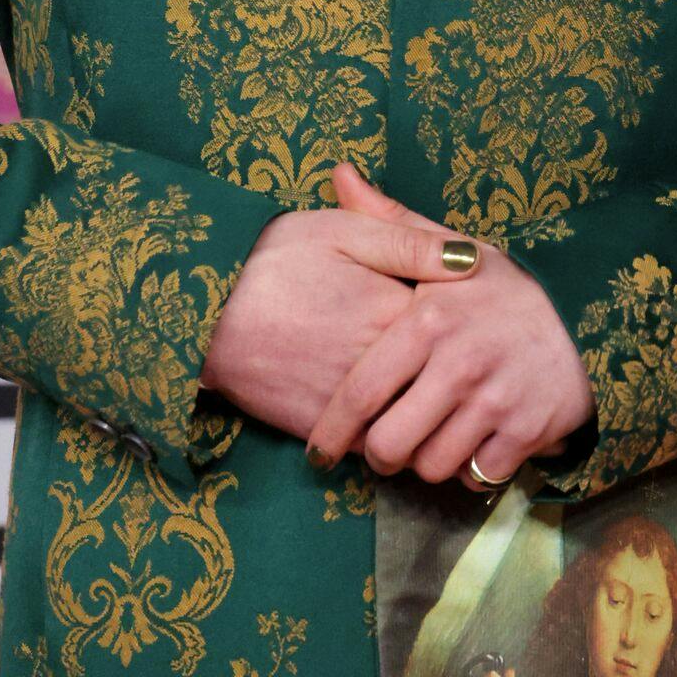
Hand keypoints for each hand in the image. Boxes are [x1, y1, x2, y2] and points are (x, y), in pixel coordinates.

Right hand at [198, 179, 483, 444]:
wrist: (202, 312)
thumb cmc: (273, 259)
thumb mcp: (344, 230)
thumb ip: (411, 241)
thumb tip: (475, 257)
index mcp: (395, 313)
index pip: (457, 330)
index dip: (468, 324)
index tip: (474, 319)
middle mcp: (383, 368)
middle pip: (440, 383)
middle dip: (454, 378)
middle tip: (466, 367)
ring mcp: (354, 407)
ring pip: (411, 422)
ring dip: (424, 415)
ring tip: (431, 400)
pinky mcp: (323, 433)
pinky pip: (371, 445)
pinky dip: (384, 437)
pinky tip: (387, 418)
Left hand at [304, 163, 595, 493]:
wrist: (590, 310)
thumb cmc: (504, 286)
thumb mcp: (449, 248)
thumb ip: (389, 222)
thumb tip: (338, 175)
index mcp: (428, 318)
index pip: (361, 391)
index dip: (333, 432)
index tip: (319, 452)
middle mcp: (458, 362)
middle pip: (391, 445)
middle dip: (381, 456)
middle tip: (382, 449)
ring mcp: (494, 400)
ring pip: (433, 466)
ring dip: (427, 462)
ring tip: (431, 439)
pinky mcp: (526, 432)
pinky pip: (477, 476)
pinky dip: (470, 471)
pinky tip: (472, 445)